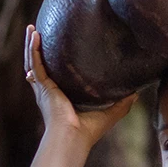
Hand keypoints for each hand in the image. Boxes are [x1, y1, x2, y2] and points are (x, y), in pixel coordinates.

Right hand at [23, 25, 136, 147]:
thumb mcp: (110, 113)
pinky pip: (35, 63)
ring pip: (33, 61)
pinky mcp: (44, 86)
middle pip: (40, 65)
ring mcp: (44, 88)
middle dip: (37, 50)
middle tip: (38, 33)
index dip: (52, 64)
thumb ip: (122, 103)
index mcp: (61, 97)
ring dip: (31, 45)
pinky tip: (34, 35)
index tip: (55, 50)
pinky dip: (33, 49)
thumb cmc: (89, 131)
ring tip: (32, 28)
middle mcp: (49, 91)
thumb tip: (136, 92)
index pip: (54, 76)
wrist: (74, 138)